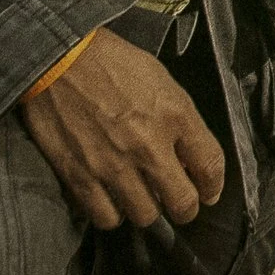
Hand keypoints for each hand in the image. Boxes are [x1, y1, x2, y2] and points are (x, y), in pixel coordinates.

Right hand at [18, 30, 224, 230]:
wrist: (60, 57)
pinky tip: (112, 199)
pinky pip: (106, 217)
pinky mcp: (80, 176)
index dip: (213, 186)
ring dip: (148, 210)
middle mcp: (150, 146)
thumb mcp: (162, 81)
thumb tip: (187, 157)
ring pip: (146, 216)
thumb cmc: (113, 63)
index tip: (208, 193)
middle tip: (178, 204)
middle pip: (183, 203)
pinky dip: (112, 214)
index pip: (210, 166)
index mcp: (176, 115)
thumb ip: (180, 120)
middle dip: (186, 208)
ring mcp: (114, 165)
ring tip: (142, 198)